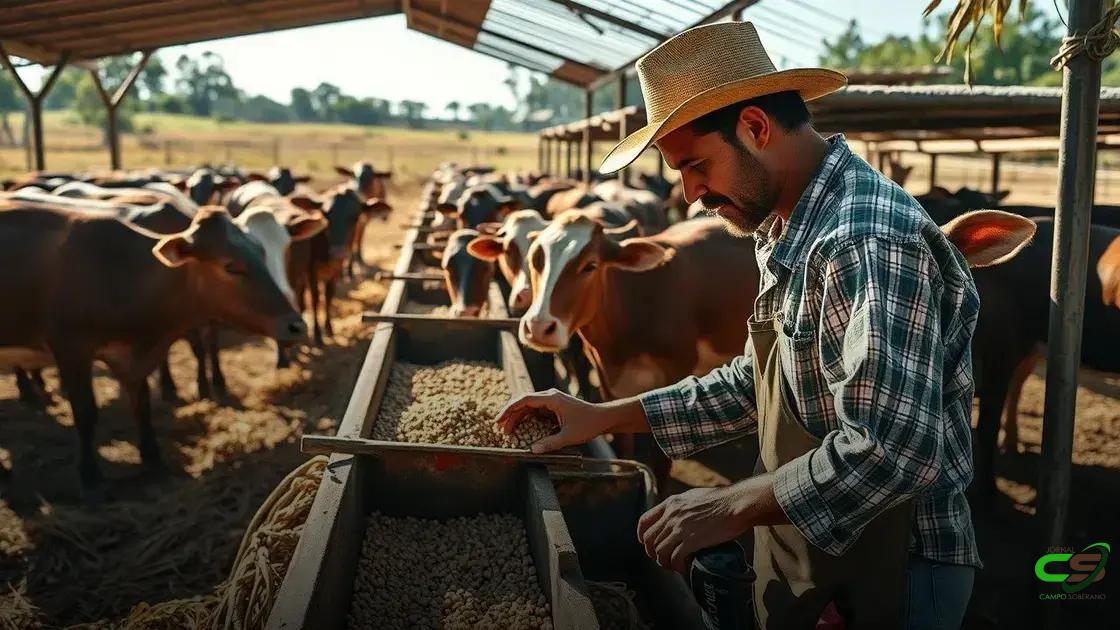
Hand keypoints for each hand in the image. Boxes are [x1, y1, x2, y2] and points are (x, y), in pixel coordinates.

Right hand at [494, 388, 643, 452]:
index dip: (509, 409)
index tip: (499, 420)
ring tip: (508, 431)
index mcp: (552, 398)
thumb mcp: (568, 436)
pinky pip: (536, 411)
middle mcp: (550, 397)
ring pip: (529, 407)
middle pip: (524, 403)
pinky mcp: (555, 407)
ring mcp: (552, 401)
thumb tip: (532, 451)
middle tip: (500, 429)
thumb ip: (550, 443)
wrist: (604, 418)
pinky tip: (522, 429)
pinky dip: (527, 419)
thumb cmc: (588, 424)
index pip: (524, 400)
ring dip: (518, 418)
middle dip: (511, 415)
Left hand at [637, 481, 763, 573]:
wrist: (736, 504)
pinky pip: (675, 558)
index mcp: (671, 503)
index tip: (646, 543)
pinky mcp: (691, 540)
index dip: (642, 536)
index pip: (645, 521)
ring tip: (673, 565)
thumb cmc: (722, 500)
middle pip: (650, 539)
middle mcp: (672, 515)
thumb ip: (682, 505)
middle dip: (653, 553)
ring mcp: (680, 528)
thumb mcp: (694, 496)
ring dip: (664, 562)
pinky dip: (676, 566)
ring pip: (659, 551)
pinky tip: (683, 567)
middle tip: (662, 558)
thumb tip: (680, 515)